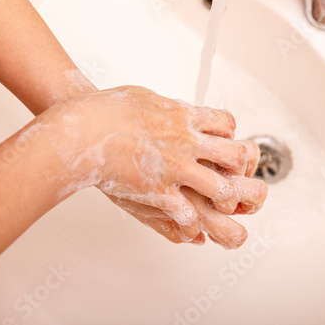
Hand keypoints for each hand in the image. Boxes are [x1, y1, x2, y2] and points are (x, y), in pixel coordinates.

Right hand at [53, 85, 263, 241]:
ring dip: (225, 200)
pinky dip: (192, 224)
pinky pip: (188, 214)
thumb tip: (177, 110)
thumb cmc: (107, 110)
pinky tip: (190, 227)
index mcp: (183, 117)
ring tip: (222, 206)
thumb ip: (166, 106)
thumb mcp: (144, 97)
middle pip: (235, 155)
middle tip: (236, 178)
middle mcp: (187, 142)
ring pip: (221, 188)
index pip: (226, 123)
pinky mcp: (159, 191)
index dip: (231, 136)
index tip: (225, 144)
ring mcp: (175, 168)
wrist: (84, 130)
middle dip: (241, 170)